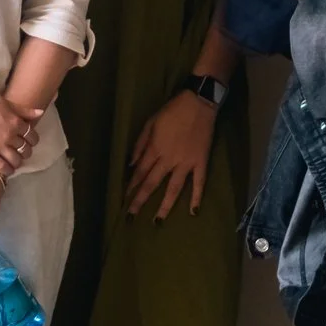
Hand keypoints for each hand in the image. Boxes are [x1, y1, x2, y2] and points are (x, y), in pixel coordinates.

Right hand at [0, 83, 40, 176]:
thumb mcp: (6, 102)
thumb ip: (23, 110)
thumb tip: (41, 113)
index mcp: (15, 121)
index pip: (32, 136)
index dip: (33, 141)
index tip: (29, 142)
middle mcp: (9, 135)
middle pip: (25, 150)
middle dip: (26, 152)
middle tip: (22, 152)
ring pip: (15, 160)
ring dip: (17, 162)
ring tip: (14, 162)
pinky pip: (0, 166)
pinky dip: (7, 170)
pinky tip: (7, 170)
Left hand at [126, 90, 216, 220]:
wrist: (199, 103)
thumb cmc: (172, 111)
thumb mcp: (150, 123)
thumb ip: (140, 144)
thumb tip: (131, 165)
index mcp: (155, 149)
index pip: (140, 172)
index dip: (131, 186)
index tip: (124, 199)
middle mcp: (168, 159)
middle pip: (152, 183)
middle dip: (140, 201)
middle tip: (131, 217)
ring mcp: (186, 163)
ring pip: (173, 188)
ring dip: (165, 206)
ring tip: (157, 222)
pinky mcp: (200, 162)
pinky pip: (199, 182)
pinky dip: (196, 197)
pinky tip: (193, 211)